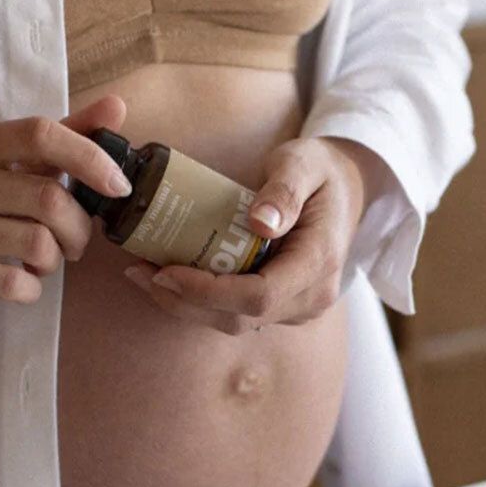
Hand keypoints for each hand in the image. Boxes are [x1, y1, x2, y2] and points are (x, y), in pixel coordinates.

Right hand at [0, 95, 130, 327]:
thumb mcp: (4, 168)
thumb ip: (61, 139)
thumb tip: (115, 107)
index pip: (40, 133)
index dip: (90, 156)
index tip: (118, 186)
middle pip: (49, 198)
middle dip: (79, 228)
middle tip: (75, 242)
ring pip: (38, 242)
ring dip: (56, 259)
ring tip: (43, 261)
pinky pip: (15, 282)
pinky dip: (33, 287)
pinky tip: (22, 282)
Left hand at [123, 137, 383, 334]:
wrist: (346, 187)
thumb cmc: (321, 171)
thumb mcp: (304, 163)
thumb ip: (284, 190)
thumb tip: (260, 223)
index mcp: (319, 262)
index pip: (259, 296)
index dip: (209, 291)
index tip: (167, 270)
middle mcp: (312, 296)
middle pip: (240, 318)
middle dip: (185, 301)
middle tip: (140, 272)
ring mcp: (299, 306)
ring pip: (235, 323)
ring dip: (186, 305)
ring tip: (144, 275)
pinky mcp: (283, 306)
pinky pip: (238, 314)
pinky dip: (201, 301)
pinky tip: (169, 279)